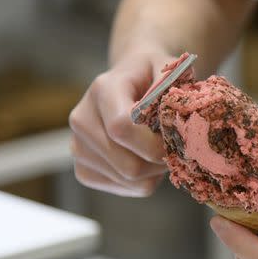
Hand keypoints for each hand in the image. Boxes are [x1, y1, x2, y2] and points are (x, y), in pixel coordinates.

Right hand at [69, 53, 172, 196]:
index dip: (154, 143)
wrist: (130, 80)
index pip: (121, 128)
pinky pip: (126, 189)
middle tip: (175, 148)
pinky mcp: (85, 169)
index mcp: (102, 90)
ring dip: (155, 171)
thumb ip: (174, 91)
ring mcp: (79, 147)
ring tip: (160, 148)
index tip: (176, 141)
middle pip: (127, 164)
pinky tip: (147, 159)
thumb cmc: (154, 76)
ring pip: (129, 180)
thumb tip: (178, 121)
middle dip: (159, 161)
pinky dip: (146, 180)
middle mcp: (82, 119)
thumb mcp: (169, 69)